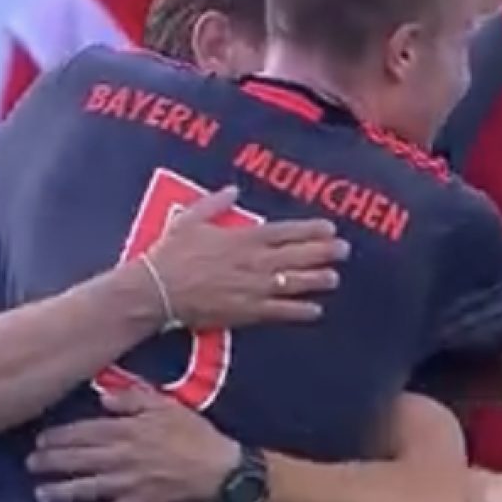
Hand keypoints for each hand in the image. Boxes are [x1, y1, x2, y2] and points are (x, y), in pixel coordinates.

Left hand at [28, 383, 238, 501]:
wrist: (219, 469)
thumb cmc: (195, 434)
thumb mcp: (166, 404)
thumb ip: (132, 398)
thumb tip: (103, 398)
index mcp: (126, 430)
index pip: (85, 431)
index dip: (60, 436)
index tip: (41, 438)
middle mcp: (120, 457)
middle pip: (78, 458)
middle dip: (51, 461)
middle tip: (31, 463)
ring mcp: (125, 484)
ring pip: (85, 488)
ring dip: (60, 491)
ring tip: (40, 493)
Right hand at [142, 186, 346, 329]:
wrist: (157, 290)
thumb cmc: (170, 254)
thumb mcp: (190, 219)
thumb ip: (215, 203)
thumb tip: (233, 189)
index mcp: (243, 238)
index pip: (285, 232)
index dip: (310, 230)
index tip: (330, 228)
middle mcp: (254, 262)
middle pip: (298, 256)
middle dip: (324, 252)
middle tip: (344, 250)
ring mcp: (253, 288)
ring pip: (294, 282)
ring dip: (317, 280)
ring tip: (335, 277)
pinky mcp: (247, 311)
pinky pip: (280, 311)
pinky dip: (299, 310)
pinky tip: (316, 310)